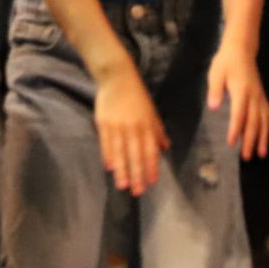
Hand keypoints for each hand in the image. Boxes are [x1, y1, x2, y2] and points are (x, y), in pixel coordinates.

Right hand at [93, 64, 168, 196]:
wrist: (117, 77)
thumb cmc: (137, 95)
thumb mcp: (152, 111)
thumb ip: (158, 130)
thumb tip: (165, 147)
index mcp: (146, 126)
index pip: (150, 151)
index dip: (151, 168)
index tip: (151, 182)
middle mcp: (133, 128)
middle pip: (135, 155)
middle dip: (137, 175)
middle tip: (137, 192)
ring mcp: (117, 125)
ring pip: (120, 152)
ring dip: (122, 170)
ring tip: (122, 185)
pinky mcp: (103, 122)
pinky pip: (106, 142)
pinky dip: (108, 155)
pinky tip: (109, 166)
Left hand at [207, 45, 268, 160]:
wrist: (241, 49)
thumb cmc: (226, 61)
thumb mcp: (216, 72)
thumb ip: (215, 90)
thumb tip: (212, 106)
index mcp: (241, 91)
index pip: (238, 114)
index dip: (235, 129)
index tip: (231, 143)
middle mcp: (253, 97)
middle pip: (253, 122)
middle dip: (250, 140)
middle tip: (247, 157)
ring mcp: (260, 98)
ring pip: (263, 121)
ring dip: (263, 138)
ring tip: (262, 154)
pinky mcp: (262, 98)